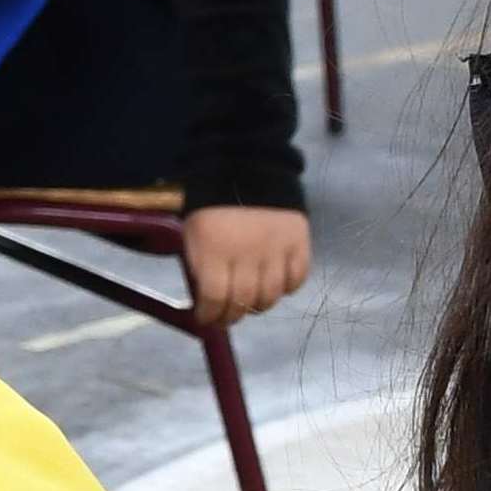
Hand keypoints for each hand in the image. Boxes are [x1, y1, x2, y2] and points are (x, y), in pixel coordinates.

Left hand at [182, 206, 311, 329]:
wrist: (246, 170)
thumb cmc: (212, 208)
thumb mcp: (192, 235)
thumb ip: (198, 268)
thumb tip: (205, 302)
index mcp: (214, 250)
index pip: (214, 298)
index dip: (209, 315)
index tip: (206, 320)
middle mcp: (247, 255)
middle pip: (242, 301)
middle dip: (232, 316)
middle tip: (228, 317)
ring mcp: (276, 250)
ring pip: (271, 295)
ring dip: (258, 305)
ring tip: (251, 301)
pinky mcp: (299, 243)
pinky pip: (297, 279)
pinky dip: (287, 287)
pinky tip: (277, 284)